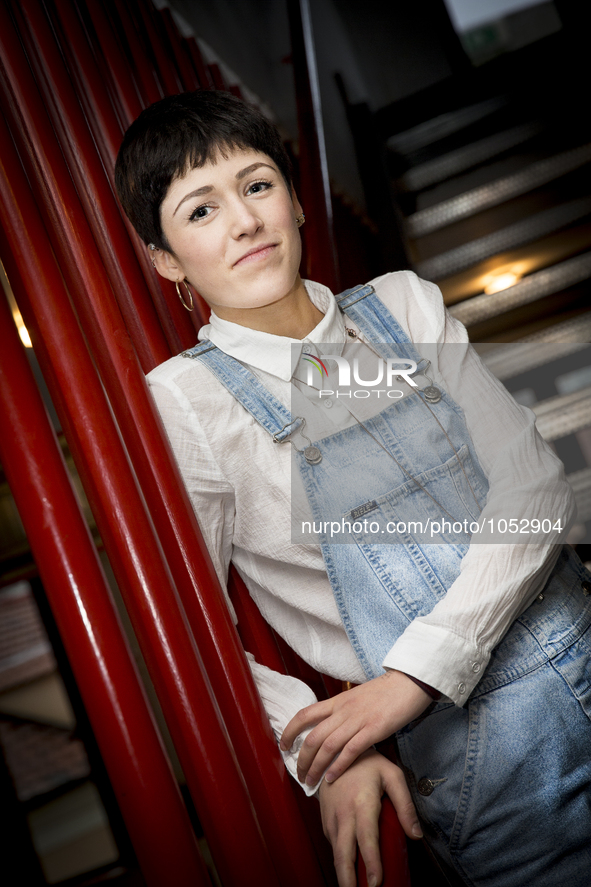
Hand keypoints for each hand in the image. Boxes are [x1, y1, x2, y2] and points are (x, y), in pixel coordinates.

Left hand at [280, 670, 430, 785]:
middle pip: (313, 736)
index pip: (305, 714)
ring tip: (310, 782)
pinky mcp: (374, 730)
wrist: (409, 682)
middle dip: (302, 759)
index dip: (290, 731)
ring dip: (316, 767)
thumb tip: (334, 725)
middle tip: (299, 775)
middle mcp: (343, 710)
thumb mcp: (358, 697)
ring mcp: (358, 720)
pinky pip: (351, 750)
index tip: (283, 746)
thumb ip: (344, 710)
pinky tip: (332, 778)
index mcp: (338, 700)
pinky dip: (338, 766)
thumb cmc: (386, 691)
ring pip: (328, 746)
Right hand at [318, 748, 422, 886]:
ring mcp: (331, 815)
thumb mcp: (393, 776)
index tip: (376, 883)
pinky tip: (346, 865)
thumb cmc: (368, 763)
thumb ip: (405, 805)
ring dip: (342, 871)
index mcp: (362, 803)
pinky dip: (338, 855)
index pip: (366, 840)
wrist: (336, 748)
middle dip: (348, 879)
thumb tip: (416, 835)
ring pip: (334, 850)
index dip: (371, 863)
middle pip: (343, 853)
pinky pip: (331, 841)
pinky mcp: (325, 816)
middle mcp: (344, 813)